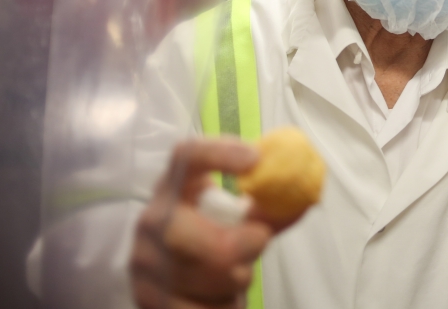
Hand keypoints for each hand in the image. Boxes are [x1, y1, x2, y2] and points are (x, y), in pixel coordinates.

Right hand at [130, 138, 296, 308]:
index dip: (217, 153)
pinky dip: (225, 306)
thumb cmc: (216, 244)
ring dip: (237, 280)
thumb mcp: (239, 220)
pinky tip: (220, 298)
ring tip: (234, 276)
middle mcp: (151, 222)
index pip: (185, 157)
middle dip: (238, 244)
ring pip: (204, 275)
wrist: (178, 288)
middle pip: (188, 230)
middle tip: (258, 243)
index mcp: (174, 189)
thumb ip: (269, 208)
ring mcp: (144, 265)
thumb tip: (303, 197)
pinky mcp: (149, 302)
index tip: (255, 158)